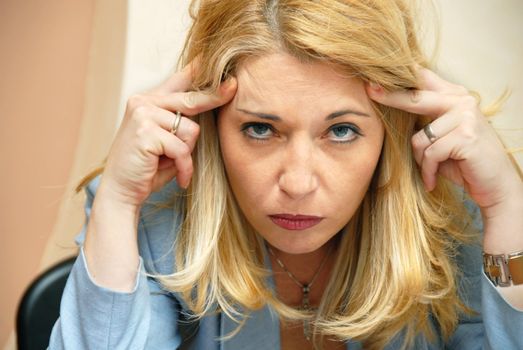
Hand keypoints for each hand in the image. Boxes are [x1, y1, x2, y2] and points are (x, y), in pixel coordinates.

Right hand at [100, 62, 236, 206]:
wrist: (121, 192)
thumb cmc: (148, 169)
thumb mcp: (167, 141)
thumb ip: (180, 122)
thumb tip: (210, 103)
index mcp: (148, 101)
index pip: (177, 81)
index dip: (197, 70)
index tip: (213, 57)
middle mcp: (143, 102)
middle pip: (191, 99)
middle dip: (214, 97)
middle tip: (233, 87)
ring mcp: (143, 114)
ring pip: (190, 130)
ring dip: (187, 154)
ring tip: (174, 166)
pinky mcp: (146, 132)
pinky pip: (182, 148)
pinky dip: (184, 166)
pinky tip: (179, 177)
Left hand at [365, 67, 521, 216]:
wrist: (495, 185)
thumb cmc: (463, 161)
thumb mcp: (442, 136)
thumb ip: (425, 119)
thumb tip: (390, 103)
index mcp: (455, 96)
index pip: (424, 79)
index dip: (399, 78)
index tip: (374, 77)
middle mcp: (462, 101)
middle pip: (415, 97)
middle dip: (391, 97)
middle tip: (370, 91)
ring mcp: (466, 117)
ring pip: (419, 138)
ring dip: (420, 160)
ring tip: (430, 171)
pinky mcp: (466, 136)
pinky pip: (430, 154)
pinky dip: (428, 171)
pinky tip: (433, 180)